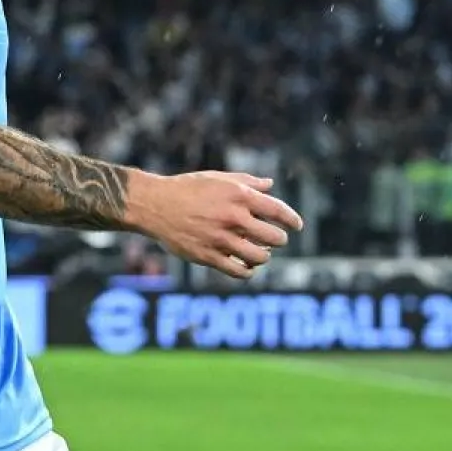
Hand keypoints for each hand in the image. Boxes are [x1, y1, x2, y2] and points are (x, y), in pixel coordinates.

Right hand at [138, 172, 303, 280]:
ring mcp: (221, 239)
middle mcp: (233, 218)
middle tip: (275, 239)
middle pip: (274, 237)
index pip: (278, 211)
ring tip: (259, 252)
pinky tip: (245, 265)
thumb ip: (246, 181)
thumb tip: (270, 185)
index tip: (296, 226)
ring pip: (260, 257)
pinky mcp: (209, 257)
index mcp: (238, 195)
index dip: (292, 220)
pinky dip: (247, 271)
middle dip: (279, 239)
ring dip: (264, 256)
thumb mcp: (217, 178)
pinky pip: (239, 272)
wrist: (155, 205)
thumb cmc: (187, 188)